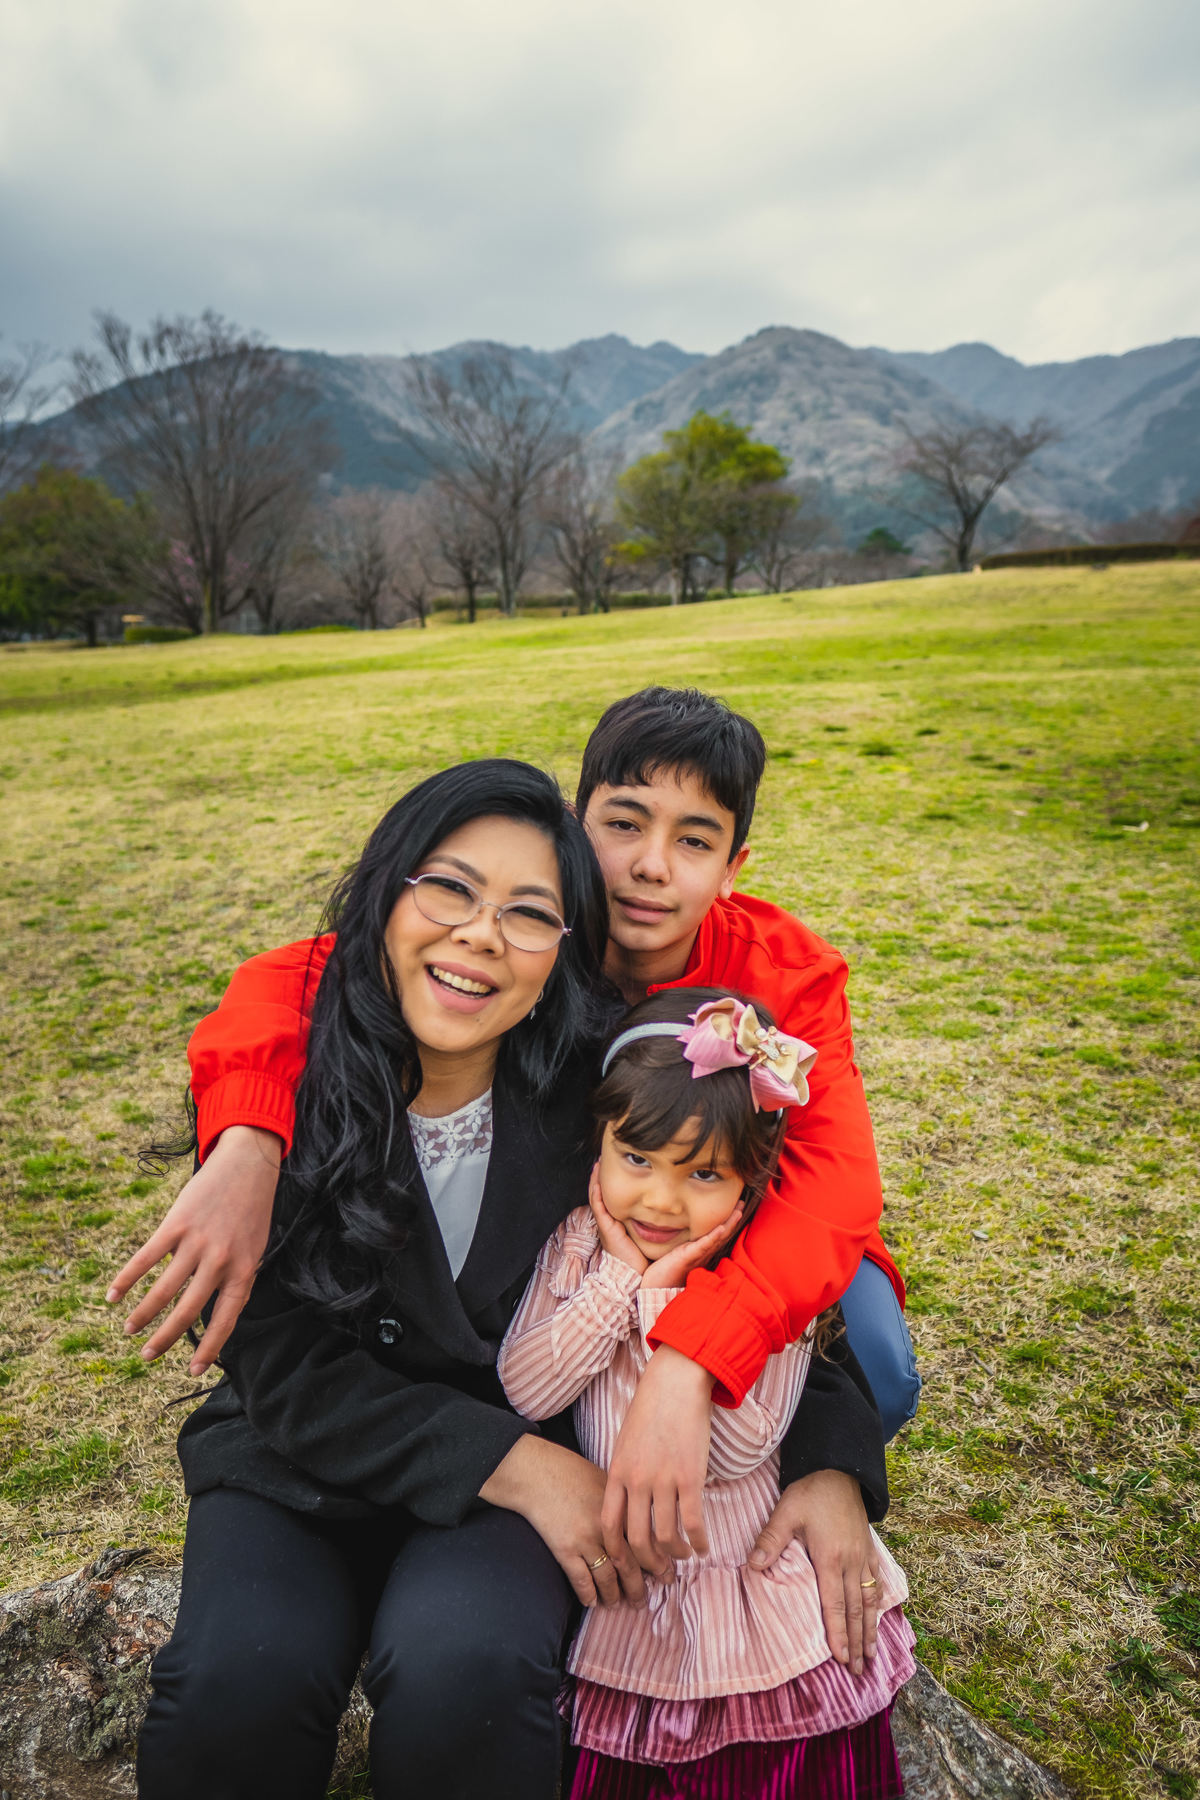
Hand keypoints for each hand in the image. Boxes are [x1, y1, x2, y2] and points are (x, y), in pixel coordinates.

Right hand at [106, 1125, 280, 1374]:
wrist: (248, 1166)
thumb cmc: (251, 1213)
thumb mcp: (254, 1249)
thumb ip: (234, 1279)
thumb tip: (210, 1312)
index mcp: (243, 1270)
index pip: (225, 1319)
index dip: (210, 1348)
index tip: (192, 1372)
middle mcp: (220, 1260)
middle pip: (188, 1310)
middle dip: (165, 1338)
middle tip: (147, 1357)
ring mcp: (197, 1242)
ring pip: (164, 1289)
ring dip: (142, 1313)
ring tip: (128, 1329)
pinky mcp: (176, 1224)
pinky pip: (146, 1258)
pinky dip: (126, 1278)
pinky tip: (113, 1295)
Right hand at [480, 1436, 644, 1607]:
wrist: (537, 1472)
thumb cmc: (571, 1471)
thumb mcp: (606, 1479)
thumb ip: (624, 1501)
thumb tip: (643, 1520)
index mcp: (621, 1508)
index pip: (647, 1542)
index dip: (659, 1561)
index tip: (666, 1574)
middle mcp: (607, 1527)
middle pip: (630, 1564)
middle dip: (640, 1585)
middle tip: (648, 1598)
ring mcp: (585, 1540)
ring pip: (607, 1577)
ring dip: (616, 1594)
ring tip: (619, 1604)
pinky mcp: (564, 1550)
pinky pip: (581, 1579)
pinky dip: (588, 1594)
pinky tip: (592, 1602)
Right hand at [588, 1164, 646, 1275]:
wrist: (634, 1279)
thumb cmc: (643, 1262)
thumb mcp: (647, 1239)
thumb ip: (654, 1226)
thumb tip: (669, 1216)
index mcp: (618, 1226)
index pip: (613, 1201)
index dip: (612, 1185)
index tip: (616, 1169)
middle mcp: (610, 1223)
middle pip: (603, 1196)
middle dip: (603, 1178)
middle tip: (604, 1160)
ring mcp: (606, 1225)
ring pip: (597, 1197)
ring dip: (596, 1180)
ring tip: (598, 1163)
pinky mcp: (606, 1227)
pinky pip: (598, 1204)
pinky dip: (596, 1190)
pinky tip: (597, 1177)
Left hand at [602, 1345, 712, 1574]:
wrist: (675, 1382)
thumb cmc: (651, 1408)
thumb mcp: (625, 1441)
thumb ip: (625, 1471)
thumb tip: (629, 1500)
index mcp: (617, 1472)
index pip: (609, 1525)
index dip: (618, 1552)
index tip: (628, 1563)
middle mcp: (637, 1480)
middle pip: (637, 1539)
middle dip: (649, 1562)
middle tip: (660, 1570)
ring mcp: (663, 1480)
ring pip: (667, 1536)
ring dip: (677, 1554)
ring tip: (685, 1556)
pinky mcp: (690, 1476)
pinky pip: (694, 1522)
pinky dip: (699, 1541)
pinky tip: (703, 1547)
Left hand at [640, 1203, 742, 1289]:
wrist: (655, 1290)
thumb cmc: (665, 1274)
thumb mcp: (679, 1257)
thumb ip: (687, 1249)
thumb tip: (692, 1237)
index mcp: (701, 1253)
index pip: (718, 1235)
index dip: (729, 1222)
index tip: (737, 1207)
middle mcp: (702, 1254)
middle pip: (722, 1235)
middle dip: (733, 1219)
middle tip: (742, 1203)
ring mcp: (697, 1256)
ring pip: (717, 1239)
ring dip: (728, 1225)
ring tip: (738, 1212)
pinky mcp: (687, 1258)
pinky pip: (703, 1246)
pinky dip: (713, 1237)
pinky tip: (721, 1228)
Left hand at [748, 1469, 880, 1674]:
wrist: (840, 1469)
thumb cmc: (811, 1492)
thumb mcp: (786, 1512)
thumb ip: (771, 1540)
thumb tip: (752, 1566)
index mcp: (830, 1558)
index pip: (835, 1605)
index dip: (839, 1633)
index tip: (842, 1659)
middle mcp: (851, 1562)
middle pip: (856, 1610)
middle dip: (857, 1642)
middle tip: (859, 1671)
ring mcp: (863, 1556)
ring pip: (870, 1599)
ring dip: (871, 1628)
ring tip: (872, 1654)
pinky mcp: (869, 1547)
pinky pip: (877, 1580)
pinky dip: (879, 1601)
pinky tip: (879, 1612)